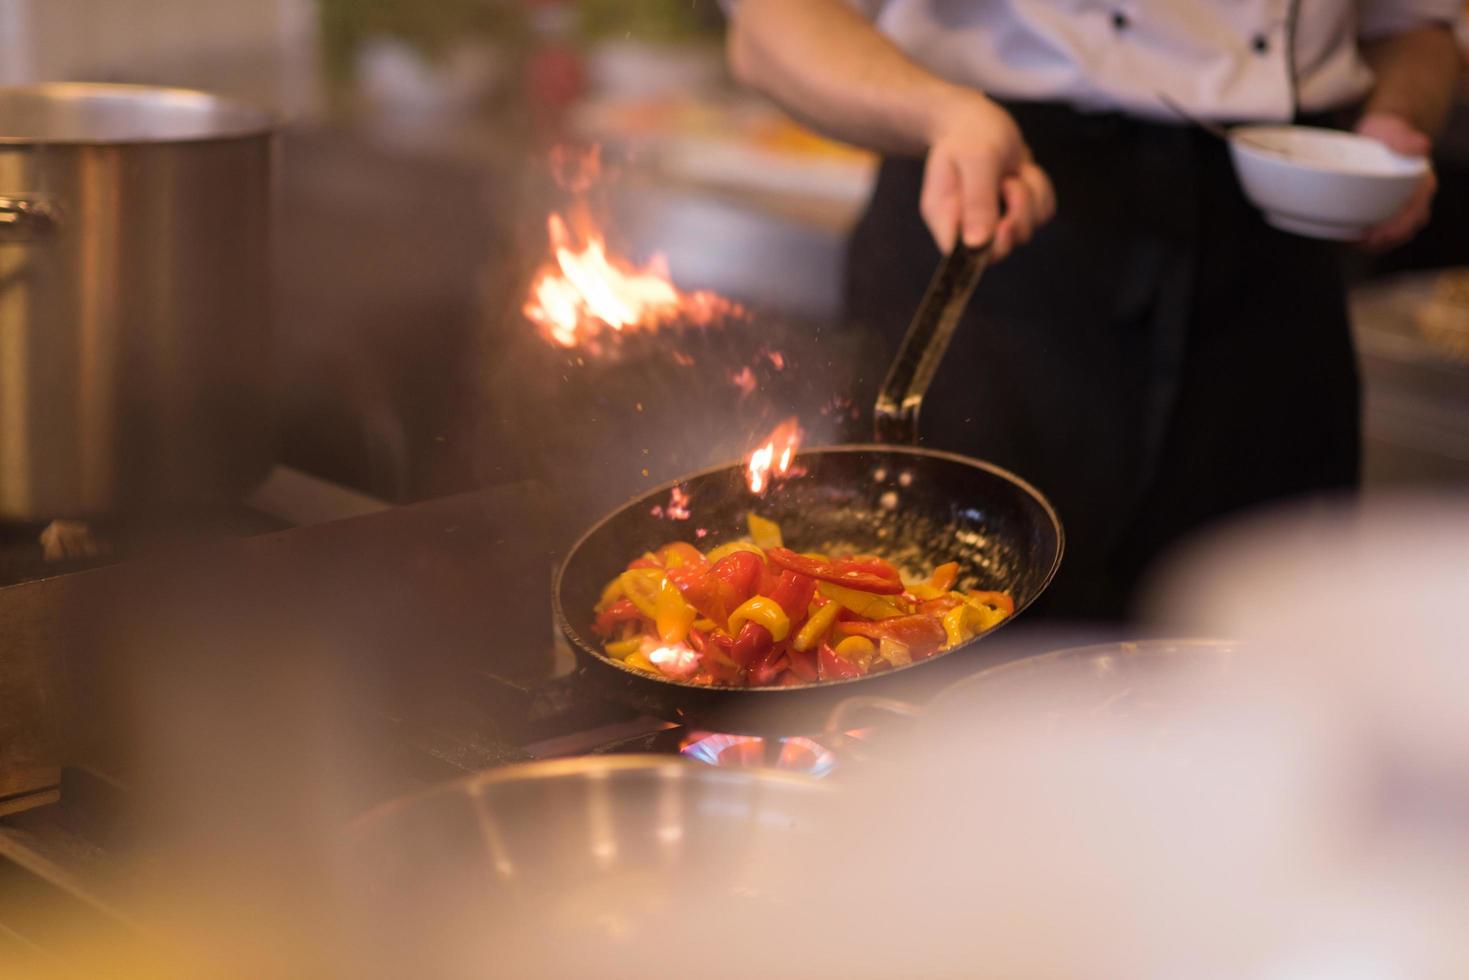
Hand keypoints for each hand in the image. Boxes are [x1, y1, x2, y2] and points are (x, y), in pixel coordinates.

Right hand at [920, 92, 1054, 258]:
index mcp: (945, 217)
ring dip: (1029, 197)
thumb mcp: (975, 158)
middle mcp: (967, 226)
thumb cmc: (969, 134)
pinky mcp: (1015, 212)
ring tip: (1011, 172)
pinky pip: (1041, 215)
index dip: (988, 248)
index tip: (1003, 222)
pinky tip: (1022, 174)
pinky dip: (1040, 191)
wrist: (976, 119)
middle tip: (1008, 183)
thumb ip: (977, 200)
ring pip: (1026, 230)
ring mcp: (992, 222)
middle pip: (1000, 250)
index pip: (962, 256)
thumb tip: (976, 244)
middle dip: (1017, 215)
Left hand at [1355, 112, 1435, 250]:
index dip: (1397, 228)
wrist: (1378, 135)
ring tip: (1350, 245)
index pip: (1415, 214)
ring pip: (1391, 236)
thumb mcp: (1393, 132)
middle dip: (1383, 241)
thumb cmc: (1386, 134)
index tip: (1377, 235)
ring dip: (1373, 245)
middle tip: (1360, 243)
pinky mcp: (1384, 213)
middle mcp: (1414, 201)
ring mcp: (1399, 209)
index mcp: (1422, 185)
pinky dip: (1364, 241)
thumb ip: (1406, 139)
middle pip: (1403, 231)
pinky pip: (1378, 234)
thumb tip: (1421, 146)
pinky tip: (1347, 240)